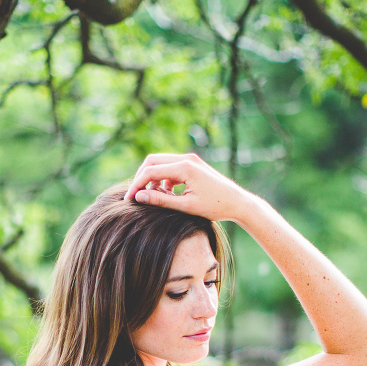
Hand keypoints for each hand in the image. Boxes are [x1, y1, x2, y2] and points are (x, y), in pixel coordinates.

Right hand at [123, 153, 249, 221]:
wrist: (237, 202)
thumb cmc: (214, 207)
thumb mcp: (185, 206)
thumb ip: (161, 200)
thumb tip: (139, 198)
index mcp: (184, 167)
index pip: (150, 172)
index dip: (136, 185)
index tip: (129, 200)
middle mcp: (187, 159)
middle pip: (152, 161)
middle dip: (141, 178)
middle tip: (136, 196)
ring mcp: (191, 160)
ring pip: (161, 163)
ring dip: (153, 178)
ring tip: (155, 198)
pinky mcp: (193, 164)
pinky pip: (171, 167)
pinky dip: (164, 178)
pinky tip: (168, 194)